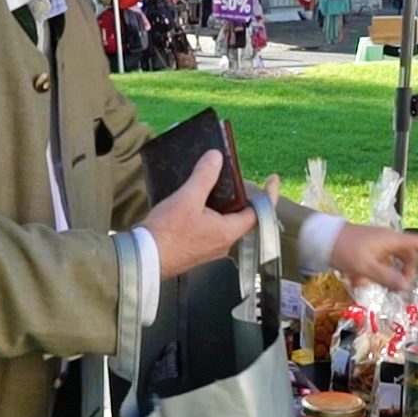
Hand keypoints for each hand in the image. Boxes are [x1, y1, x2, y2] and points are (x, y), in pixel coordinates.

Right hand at [142, 150, 256, 279]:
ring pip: (224, 223)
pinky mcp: (196, 250)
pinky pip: (210, 228)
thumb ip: (204, 177)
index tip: (273, 179)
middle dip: (241, 197)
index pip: (259, 213)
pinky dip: (210, 214)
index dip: (268, 195)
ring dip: (223, 205)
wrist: (144, 259)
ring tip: (214, 186)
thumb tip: (216, 157)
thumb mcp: (188, 198)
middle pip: (241, 217)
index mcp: (228, 232)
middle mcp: (223, 244)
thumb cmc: (167, 232)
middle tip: (235, 179)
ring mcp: (209, 249)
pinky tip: (196, 204)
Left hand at [328, 224, 417, 292]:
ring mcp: (374, 246)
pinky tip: (352, 278)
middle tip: (396, 288)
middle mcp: (386, 241)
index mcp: (391, 240)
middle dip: (401, 274)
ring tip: (361, 282)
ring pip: (387, 264)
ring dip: (379, 277)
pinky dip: (366, 274)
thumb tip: (406, 287)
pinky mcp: (363, 251)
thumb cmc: (343, 248)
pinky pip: (373, 265)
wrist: (318, 238)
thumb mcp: (365, 266)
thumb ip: (386, 277)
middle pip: (405, 258)